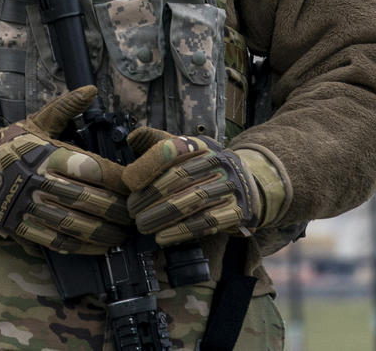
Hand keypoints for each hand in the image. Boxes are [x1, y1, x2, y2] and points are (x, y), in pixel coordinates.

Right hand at [0, 86, 130, 254]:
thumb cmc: (10, 143)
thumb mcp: (36, 122)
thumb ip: (66, 107)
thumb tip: (91, 90)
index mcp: (46, 153)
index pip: (94, 169)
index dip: (119, 180)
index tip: (135, 186)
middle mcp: (39, 180)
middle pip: (90, 200)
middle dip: (118, 211)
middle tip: (135, 215)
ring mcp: (29, 206)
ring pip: (77, 225)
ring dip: (106, 233)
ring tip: (122, 234)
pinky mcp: (22, 226)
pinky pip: (58, 241)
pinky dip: (83, 247)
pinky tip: (100, 247)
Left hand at [122, 130, 282, 244]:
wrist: (246, 184)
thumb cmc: (201, 168)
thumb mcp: (183, 149)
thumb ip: (155, 142)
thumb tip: (132, 137)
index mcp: (198, 146)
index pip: (170, 150)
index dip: (147, 167)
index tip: (129, 183)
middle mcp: (216, 163)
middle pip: (180, 178)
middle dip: (151, 196)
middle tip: (132, 211)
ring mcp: (228, 187)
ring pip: (192, 200)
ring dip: (163, 216)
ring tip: (143, 225)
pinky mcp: (236, 210)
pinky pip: (207, 222)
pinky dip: (182, 230)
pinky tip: (163, 237)